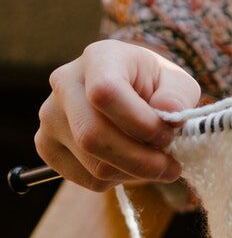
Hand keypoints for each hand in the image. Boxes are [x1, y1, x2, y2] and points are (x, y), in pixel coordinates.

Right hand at [35, 40, 200, 191]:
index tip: (168, 135)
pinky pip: (84, 177)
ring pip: (92, 164)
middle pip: (93, 136)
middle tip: (170, 167)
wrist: (129, 91)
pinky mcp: (46, 145)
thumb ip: (178, 95)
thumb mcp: (178, 82)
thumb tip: (169, 111)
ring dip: (134, 172)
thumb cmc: (155, 85)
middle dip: (140, 160)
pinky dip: (116, 179)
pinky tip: (130, 163)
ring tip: (154, 161)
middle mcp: (65, 83)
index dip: (141, 123)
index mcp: (100, 58)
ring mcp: (50, 116)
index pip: (105, 94)